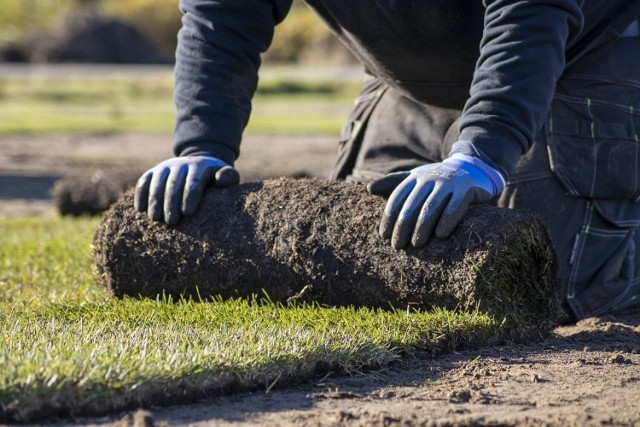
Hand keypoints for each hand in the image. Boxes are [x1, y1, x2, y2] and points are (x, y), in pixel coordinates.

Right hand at [134, 156, 239, 224]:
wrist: (199, 164)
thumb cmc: (215, 178)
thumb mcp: (227, 175)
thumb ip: (229, 177)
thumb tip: (221, 179)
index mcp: (200, 166)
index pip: (194, 180)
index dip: (190, 195)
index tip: (187, 213)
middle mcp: (181, 164)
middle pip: (174, 183)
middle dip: (171, 202)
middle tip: (171, 222)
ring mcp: (165, 167)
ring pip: (157, 182)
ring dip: (154, 200)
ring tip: (155, 219)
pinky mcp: (154, 171)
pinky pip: (144, 180)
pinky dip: (141, 193)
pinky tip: (140, 209)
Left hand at [367, 153, 504, 248]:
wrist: (472, 170)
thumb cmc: (437, 180)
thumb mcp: (415, 179)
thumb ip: (393, 184)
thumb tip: (368, 189)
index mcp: (415, 178)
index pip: (397, 198)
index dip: (389, 217)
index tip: (383, 236)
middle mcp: (430, 178)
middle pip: (412, 205)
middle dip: (402, 227)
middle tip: (397, 246)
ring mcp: (449, 183)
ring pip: (431, 207)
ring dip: (421, 227)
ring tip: (416, 244)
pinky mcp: (467, 190)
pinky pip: (455, 207)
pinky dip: (447, 221)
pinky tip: (440, 235)